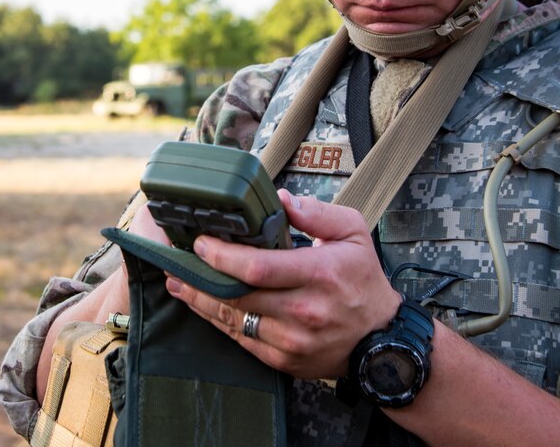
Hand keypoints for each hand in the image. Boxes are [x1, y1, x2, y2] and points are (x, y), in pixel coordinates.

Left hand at [166, 190, 400, 379]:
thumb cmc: (364, 281)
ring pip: (233, 320)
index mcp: (319, 274)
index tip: (200, 242)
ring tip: (178, 283)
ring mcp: (292, 341)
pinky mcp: (284, 361)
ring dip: (201, 301)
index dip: (222, 256)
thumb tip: (279, 199)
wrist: (382, 341)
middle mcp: (303, 311)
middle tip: (177, 260)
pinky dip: (219, 323)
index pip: (258, 267)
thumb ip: (317, 213)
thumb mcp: (354, 234)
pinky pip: (242, 341)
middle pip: (237, 295)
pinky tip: (203, 307)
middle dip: (201, 277)